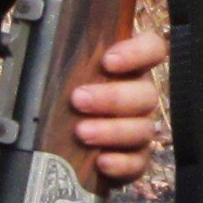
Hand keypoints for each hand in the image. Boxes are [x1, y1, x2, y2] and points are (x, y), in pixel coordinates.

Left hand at [67, 30, 166, 188]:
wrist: (55, 151)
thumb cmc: (60, 101)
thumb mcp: (60, 74)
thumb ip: (67, 59)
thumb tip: (51, 38)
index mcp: (129, 68)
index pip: (152, 49)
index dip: (138, 52)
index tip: (107, 61)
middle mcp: (140, 96)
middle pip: (146, 94)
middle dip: (113, 98)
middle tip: (78, 100)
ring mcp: (140, 129)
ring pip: (143, 129)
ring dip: (112, 130)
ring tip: (81, 132)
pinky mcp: (135, 160)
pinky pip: (139, 163)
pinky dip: (121, 163)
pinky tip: (100, 162)